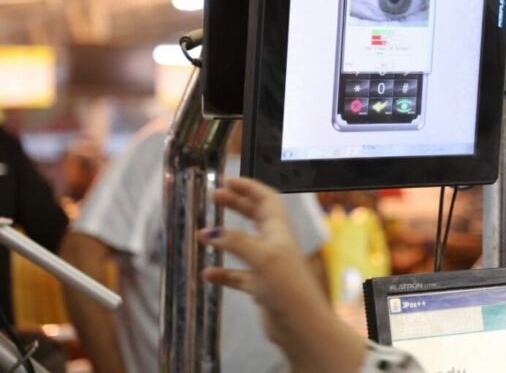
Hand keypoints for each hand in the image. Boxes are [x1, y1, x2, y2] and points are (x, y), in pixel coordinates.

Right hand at [198, 177, 365, 372]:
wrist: (302, 325)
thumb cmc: (289, 288)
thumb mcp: (262, 257)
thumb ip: (236, 242)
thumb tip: (210, 232)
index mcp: (281, 231)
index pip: (266, 199)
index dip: (249, 187)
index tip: (228, 180)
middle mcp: (276, 244)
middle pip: (255, 216)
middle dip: (236, 204)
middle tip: (214, 196)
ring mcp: (269, 266)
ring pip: (244, 245)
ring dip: (225, 238)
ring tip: (203, 234)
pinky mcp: (262, 286)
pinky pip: (239, 275)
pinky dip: (223, 273)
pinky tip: (208, 274)